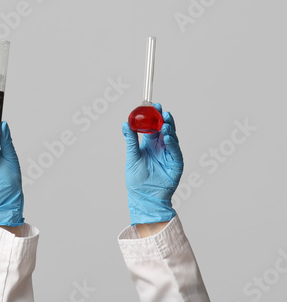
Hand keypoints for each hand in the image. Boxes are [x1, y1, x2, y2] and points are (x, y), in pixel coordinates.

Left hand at [124, 104, 181, 225]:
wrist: (143, 197)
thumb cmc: (136, 178)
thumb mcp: (132, 156)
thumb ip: (131, 140)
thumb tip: (124, 124)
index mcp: (150, 144)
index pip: (153, 126)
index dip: (153, 116)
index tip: (151, 105)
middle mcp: (161, 147)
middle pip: (164, 129)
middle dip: (163, 118)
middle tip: (160, 109)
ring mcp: (169, 155)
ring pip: (171, 138)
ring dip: (169, 128)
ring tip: (164, 121)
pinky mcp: (176, 164)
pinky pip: (175, 151)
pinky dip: (172, 143)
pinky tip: (167, 136)